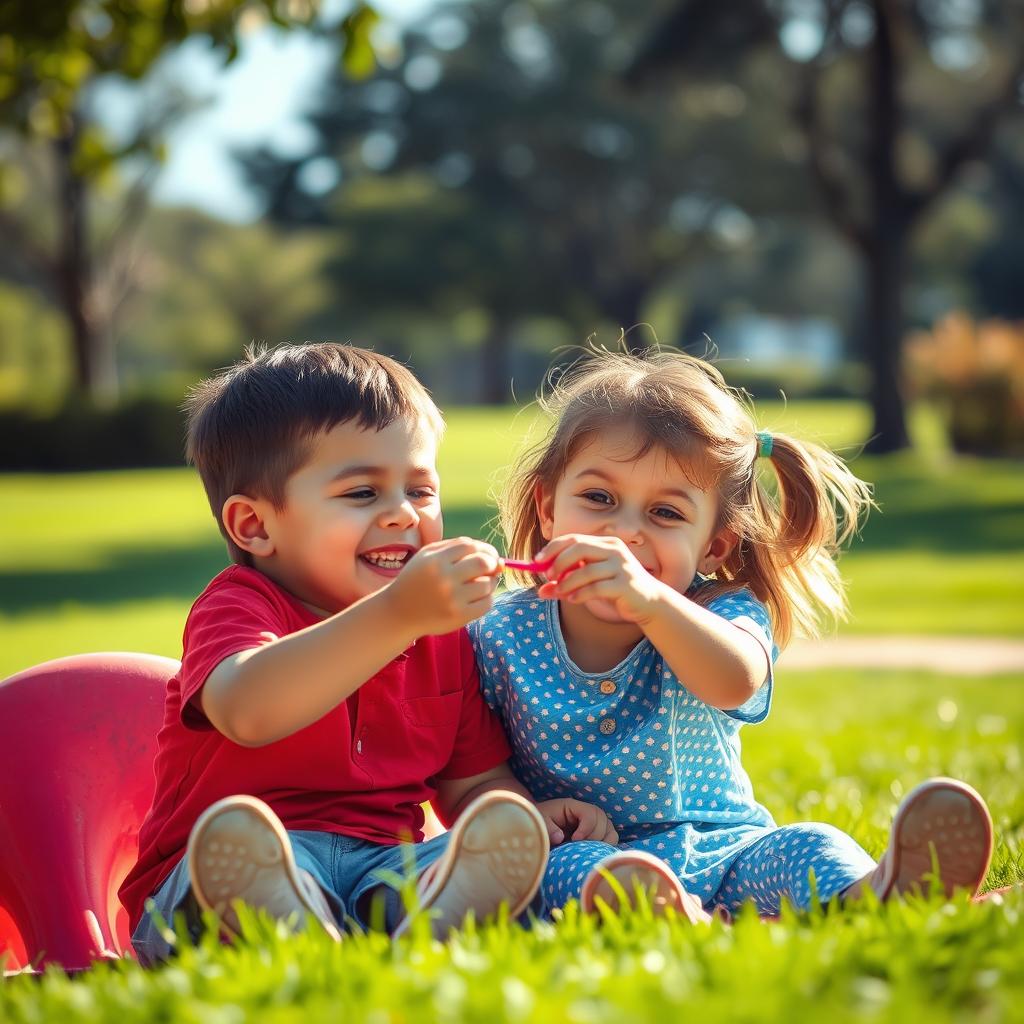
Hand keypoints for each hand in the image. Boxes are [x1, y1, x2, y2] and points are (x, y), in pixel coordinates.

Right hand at [383, 537, 501, 637]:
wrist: (398, 612)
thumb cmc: (418, 580)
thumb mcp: (429, 556)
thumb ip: (459, 548)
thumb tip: (498, 559)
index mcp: (435, 560)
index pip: (471, 546)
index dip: (485, 548)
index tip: (487, 555)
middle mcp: (443, 578)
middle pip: (483, 563)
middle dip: (492, 563)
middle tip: (490, 569)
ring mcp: (452, 599)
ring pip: (487, 584)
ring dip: (490, 582)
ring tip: (480, 584)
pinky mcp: (458, 617)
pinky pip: (487, 603)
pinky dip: (487, 598)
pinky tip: (476, 598)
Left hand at [535, 534, 669, 624]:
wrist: (648, 602)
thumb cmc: (615, 588)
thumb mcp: (588, 584)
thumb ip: (566, 584)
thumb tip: (541, 591)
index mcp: (605, 543)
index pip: (574, 538)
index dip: (553, 548)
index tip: (537, 561)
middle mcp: (614, 550)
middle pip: (579, 548)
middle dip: (559, 562)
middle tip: (548, 576)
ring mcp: (622, 566)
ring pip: (586, 571)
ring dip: (567, 583)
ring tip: (560, 592)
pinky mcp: (625, 584)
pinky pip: (597, 588)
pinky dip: (581, 594)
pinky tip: (574, 599)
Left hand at [536, 798, 618, 846]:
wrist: (538, 828)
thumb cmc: (538, 823)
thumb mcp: (539, 823)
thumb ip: (548, 829)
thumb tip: (560, 837)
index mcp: (572, 806)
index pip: (590, 813)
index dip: (587, 827)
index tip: (575, 840)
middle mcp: (585, 812)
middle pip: (602, 820)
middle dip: (595, 836)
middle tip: (581, 847)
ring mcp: (592, 823)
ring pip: (609, 829)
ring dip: (603, 841)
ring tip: (589, 851)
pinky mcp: (595, 833)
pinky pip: (610, 837)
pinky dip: (607, 845)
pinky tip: (595, 853)